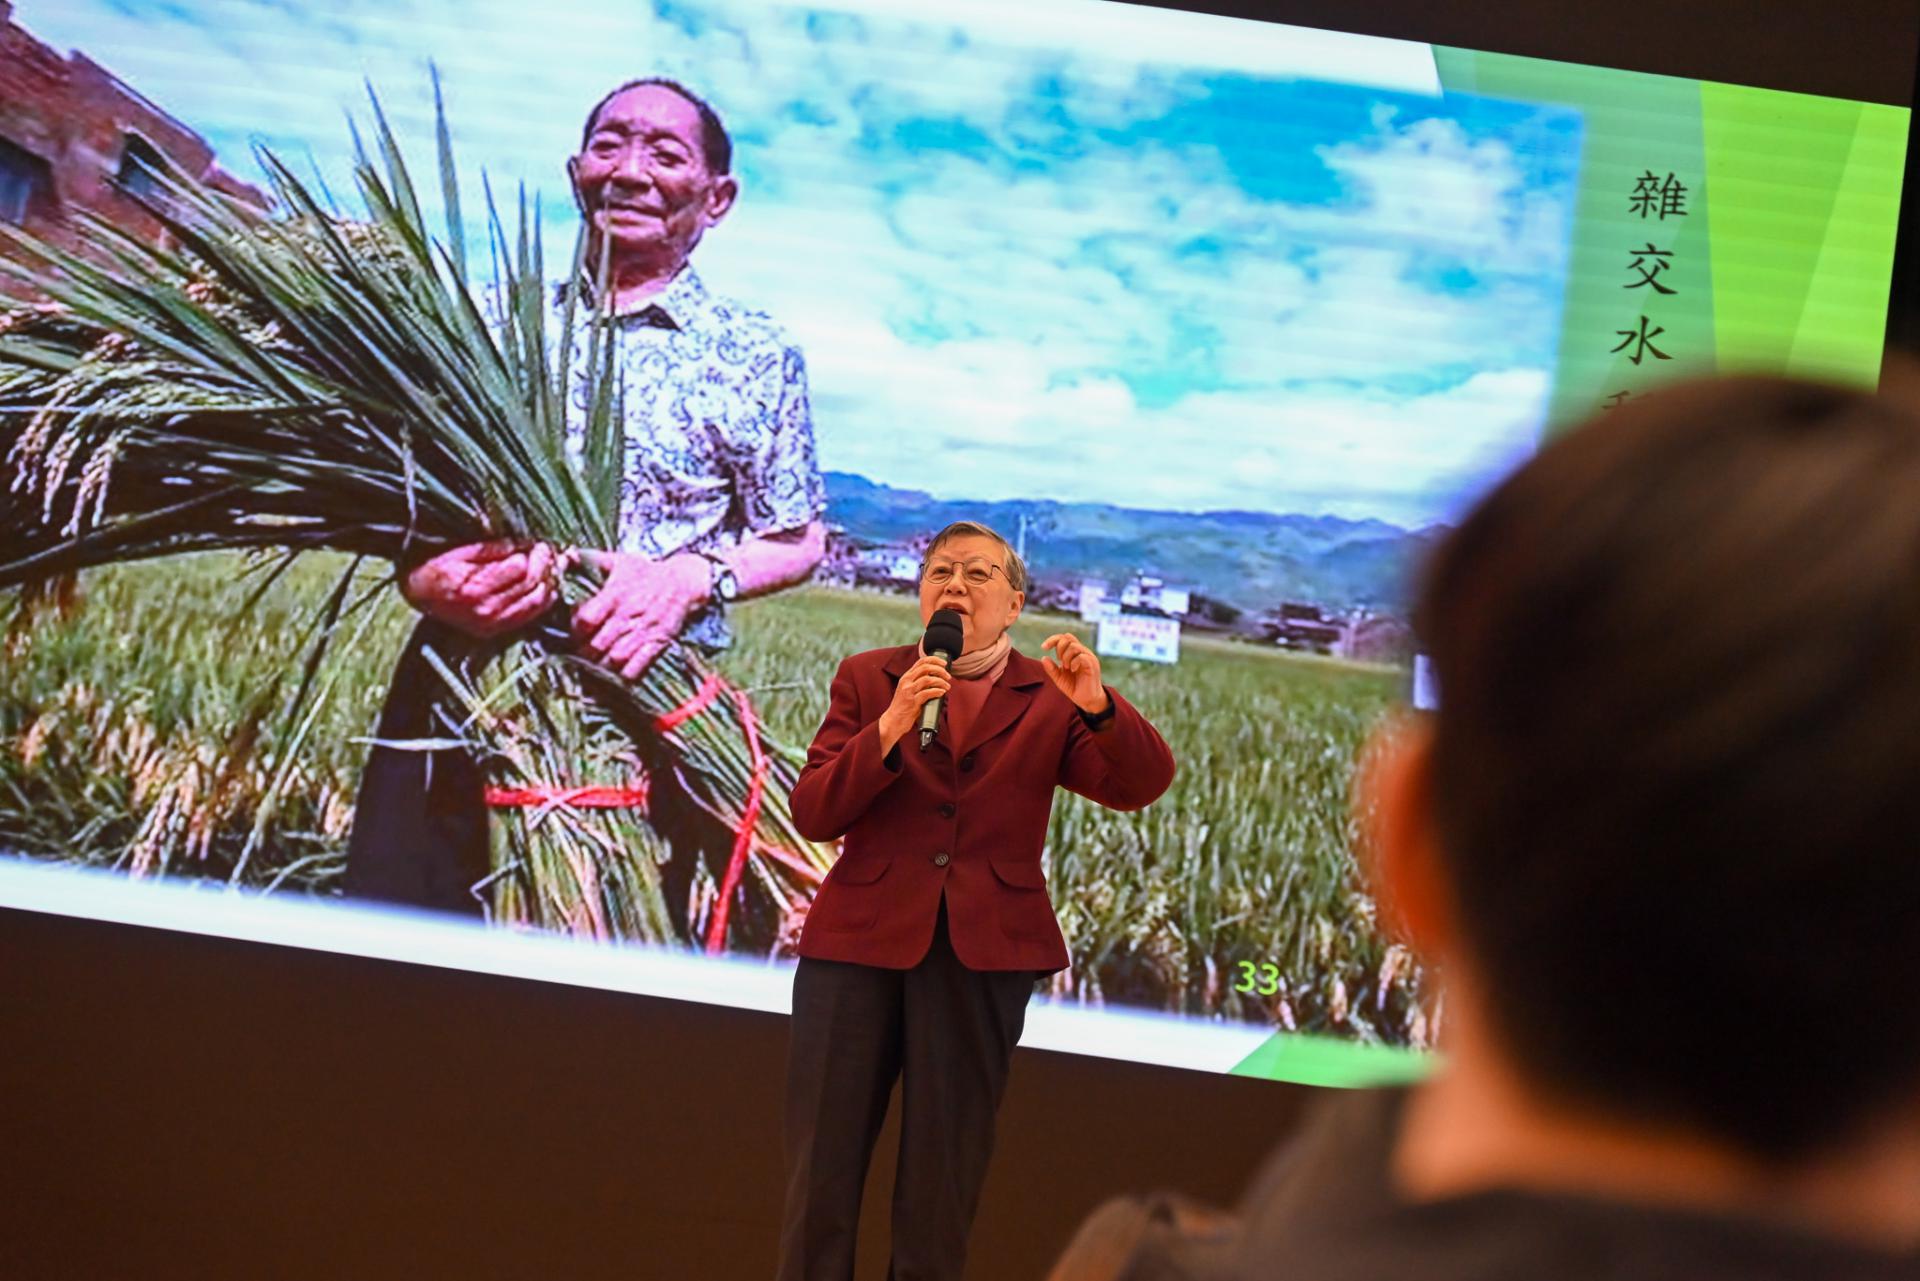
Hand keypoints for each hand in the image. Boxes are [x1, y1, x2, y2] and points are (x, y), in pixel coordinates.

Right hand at [402, 541, 559, 637]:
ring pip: (536, 602)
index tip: (540, 542)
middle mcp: (485, 610)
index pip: (520, 568)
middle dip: (545, 565)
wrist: (420, 595)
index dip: (534, 553)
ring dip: (550, 582)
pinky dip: (544, 600)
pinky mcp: (495, 631)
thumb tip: (522, 545)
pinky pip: (530, 616)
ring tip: (553, 565)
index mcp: (473, 588)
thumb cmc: (437, 567)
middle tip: (549, 550)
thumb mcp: (459, 552)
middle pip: (530, 585)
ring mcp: (491, 624)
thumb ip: (492, 550)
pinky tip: (549, 585)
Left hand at [572, 549, 709, 679]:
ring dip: (600, 665)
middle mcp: (628, 615)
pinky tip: (614, 672)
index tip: (573, 631)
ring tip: (593, 664)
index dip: (574, 630)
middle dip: (582, 652)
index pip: (585, 619)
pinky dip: (622, 674)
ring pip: (614, 659)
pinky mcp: (657, 644)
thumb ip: (589, 558)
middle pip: (596, 644)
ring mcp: (644, 631)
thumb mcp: (618, 560)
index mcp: (615, 594)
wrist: (683, 582)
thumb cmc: (645, 572)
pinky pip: (637, 667)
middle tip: (578, 653)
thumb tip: (564, 554)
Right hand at [878, 653, 952, 753]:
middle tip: (948, 676)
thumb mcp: (909, 690)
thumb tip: (936, 679)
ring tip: (947, 686)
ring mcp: (908, 691)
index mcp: (906, 677)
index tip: (944, 664)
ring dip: (941, 682)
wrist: (893, 721)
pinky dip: (937, 691)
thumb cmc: (903, 707)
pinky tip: (942, 693)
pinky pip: (927, 693)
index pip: (921, 661)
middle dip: (940, 670)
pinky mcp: (912, 702)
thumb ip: (919, 683)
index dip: (935, 660)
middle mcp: (906, 681)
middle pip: (926, 668)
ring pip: (928, 679)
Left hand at [1042, 632, 1108, 714]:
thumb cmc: (1074, 687)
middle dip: (1059, 648)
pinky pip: (1082, 656)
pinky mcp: (1092, 665)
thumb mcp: (1059, 678)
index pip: (1064, 638)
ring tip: (1066, 668)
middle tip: (1059, 661)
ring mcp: (1088, 657)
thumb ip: (1051, 669)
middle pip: (1068, 637)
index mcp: (1074, 653)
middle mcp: (1082, 652)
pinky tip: (1072, 670)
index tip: (1043, 648)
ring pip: (1074, 646)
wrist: (1086, 700)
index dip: (1052, 639)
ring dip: (1065, 657)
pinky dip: (1074, 662)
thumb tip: (1044, 657)